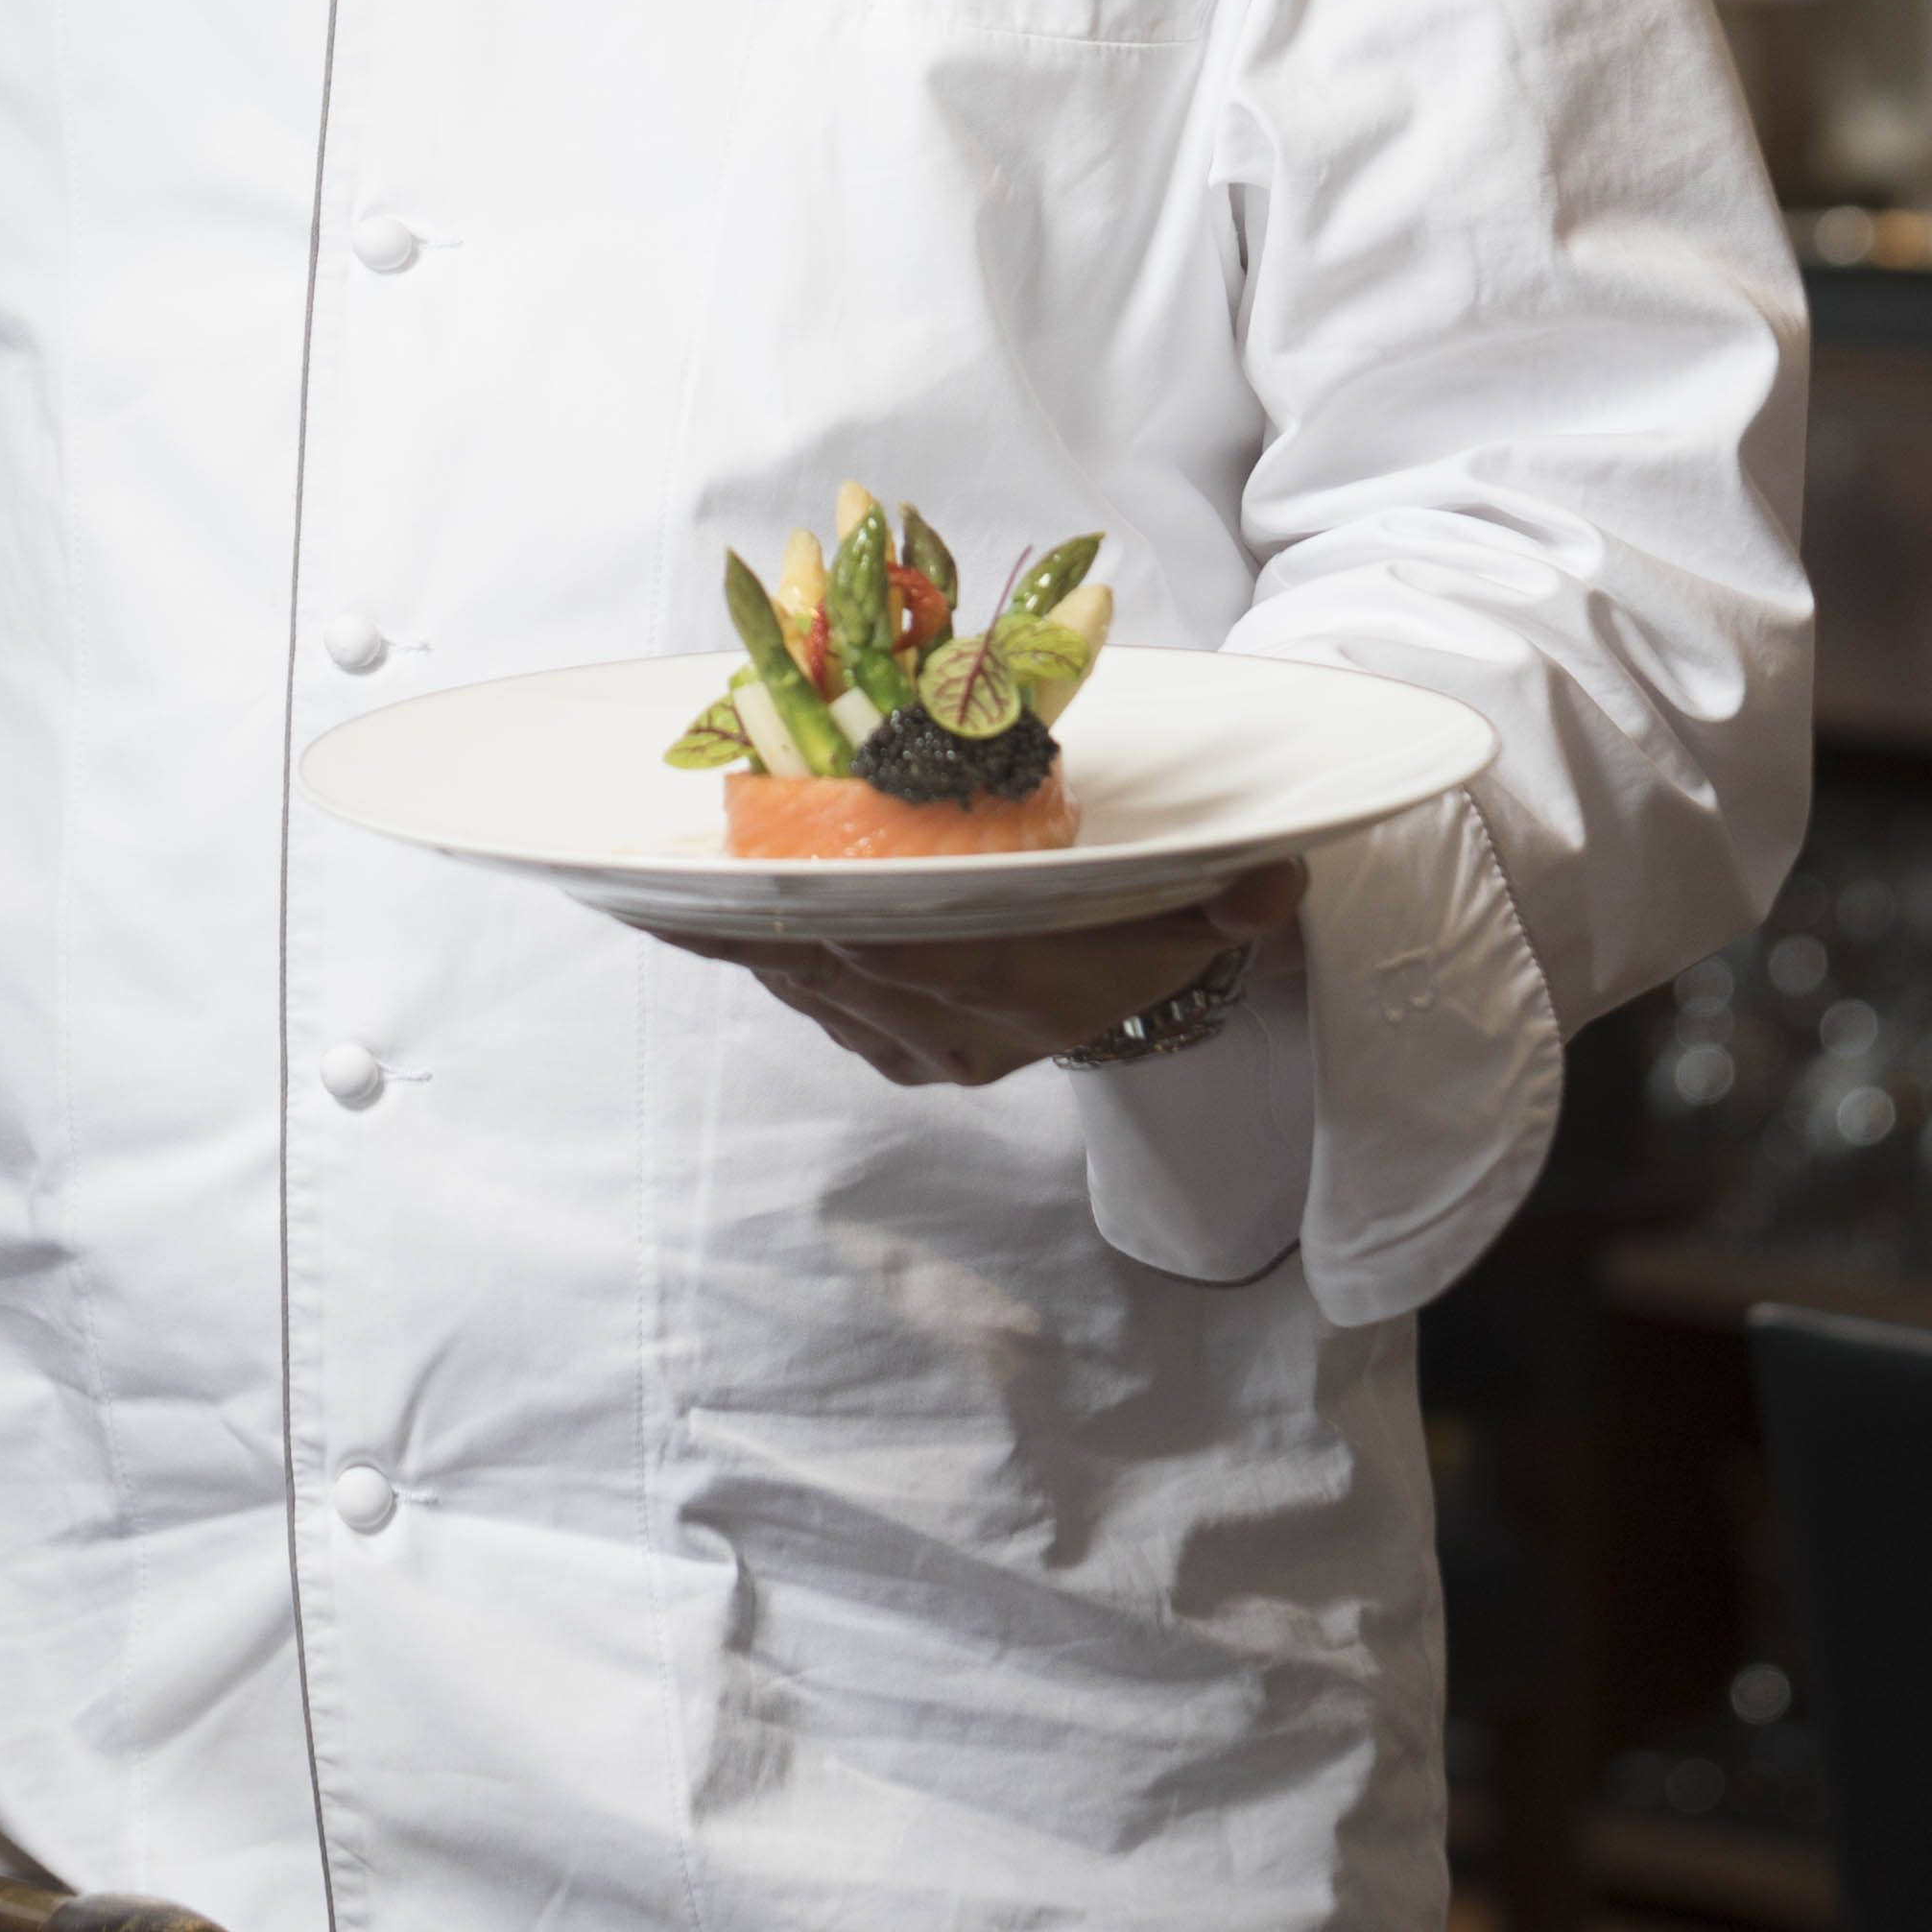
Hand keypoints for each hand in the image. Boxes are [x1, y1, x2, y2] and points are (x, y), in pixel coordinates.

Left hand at [724, 860, 1303, 1095]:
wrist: (1126, 999)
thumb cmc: (1143, 932)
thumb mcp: (1197, 916)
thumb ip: (1233, 900)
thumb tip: (1275, 882)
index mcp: (1018, 997)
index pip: (921, 965)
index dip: (843, 933)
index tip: (772, 896)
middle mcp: (954, 1033)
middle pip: (841, 971)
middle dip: (757, 926)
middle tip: (668, 885)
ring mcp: (912, 1047)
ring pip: (809, 987)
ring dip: (740, 943)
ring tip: (656, 896)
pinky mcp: (885, 1049)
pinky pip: (805, 1001)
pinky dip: (756, 958)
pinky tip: (697, 922)